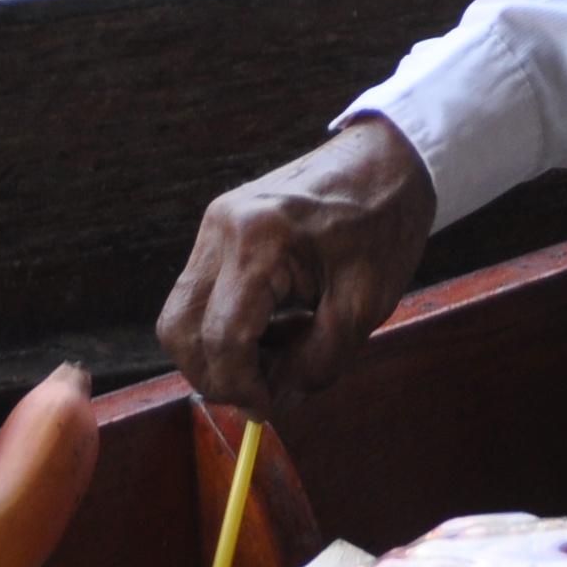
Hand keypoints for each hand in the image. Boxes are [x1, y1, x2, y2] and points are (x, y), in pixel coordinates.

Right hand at [157, 117, 439, 414]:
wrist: (388, 160)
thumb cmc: (384, 224)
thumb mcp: (365, 304)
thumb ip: (318, 362)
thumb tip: (274, 402)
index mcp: (259, 240)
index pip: (222, 338)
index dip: (242, 386)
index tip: (271, 406)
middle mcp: (222, 227)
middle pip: (179, 330)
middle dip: (216, 374)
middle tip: (268, 389)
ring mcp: (214, 223)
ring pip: (181, 314)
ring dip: (218, 352)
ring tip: (282, 353)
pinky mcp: (218, 227)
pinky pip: (201, 294)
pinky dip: (226, 326)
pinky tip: (277, 328)